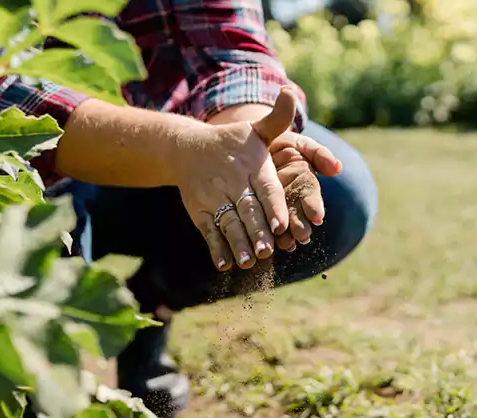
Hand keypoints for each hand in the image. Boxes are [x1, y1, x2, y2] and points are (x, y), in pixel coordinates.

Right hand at [175, 89, 298, 270]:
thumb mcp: (256, 128)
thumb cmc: (233, 142)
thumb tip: (290, 93)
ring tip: (250, 261)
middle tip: (269, 250)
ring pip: (229, 223)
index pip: (265, 187)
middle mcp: (232, 182)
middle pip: (247, 210)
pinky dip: (216, 249)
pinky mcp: (200, 211)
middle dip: (258, 231)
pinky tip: (225, 265)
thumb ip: (278, 118)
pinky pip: (209, 232)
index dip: (273, 206)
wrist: (186, 147)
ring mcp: (214, 197)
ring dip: (239, 244)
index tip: (281, 223)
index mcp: (251, 165)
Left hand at [269, 132, 341, 251]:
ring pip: (282, 224)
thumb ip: (316, 152)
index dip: (313, 206)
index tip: (317, 217)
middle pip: (297, 213)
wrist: (244, 144)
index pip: (309, 194)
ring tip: (287, 244)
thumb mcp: (295, 141)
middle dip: (301, 225)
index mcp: (301, 180)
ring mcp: (273, 206)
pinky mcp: (257, 213)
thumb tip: (338, 168)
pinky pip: (263, 226)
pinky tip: (268, 245)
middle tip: (302, 236)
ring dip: (286, 236)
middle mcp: (290, 196)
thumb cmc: (275, 140)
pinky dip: (267, 236)